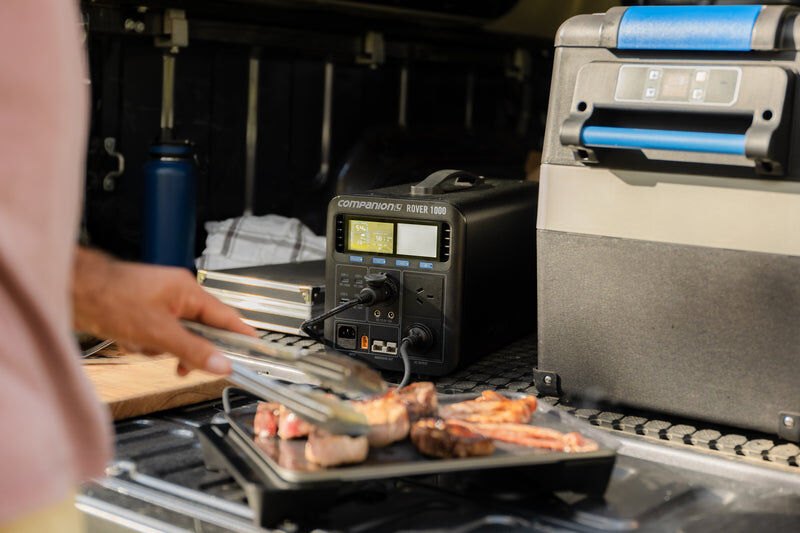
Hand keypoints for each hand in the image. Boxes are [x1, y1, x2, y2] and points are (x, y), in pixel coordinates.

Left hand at [72, 247, 256, 374]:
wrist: (73, 292)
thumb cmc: (111, 298)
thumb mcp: (158, 332)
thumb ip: (193, 350)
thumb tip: (221, 364)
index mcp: (189, 291)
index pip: (227, 317)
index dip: (242, 336)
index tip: (255, 351)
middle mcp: (178, 296)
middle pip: (201, 331)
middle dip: (187, 350)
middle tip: (182, 365)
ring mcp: (160, 305)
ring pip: (177, 338)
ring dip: (161, 348)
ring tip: (143, 345)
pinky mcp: (144, 315)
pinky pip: (158, 338)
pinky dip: (147, 346)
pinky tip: (131, 342)